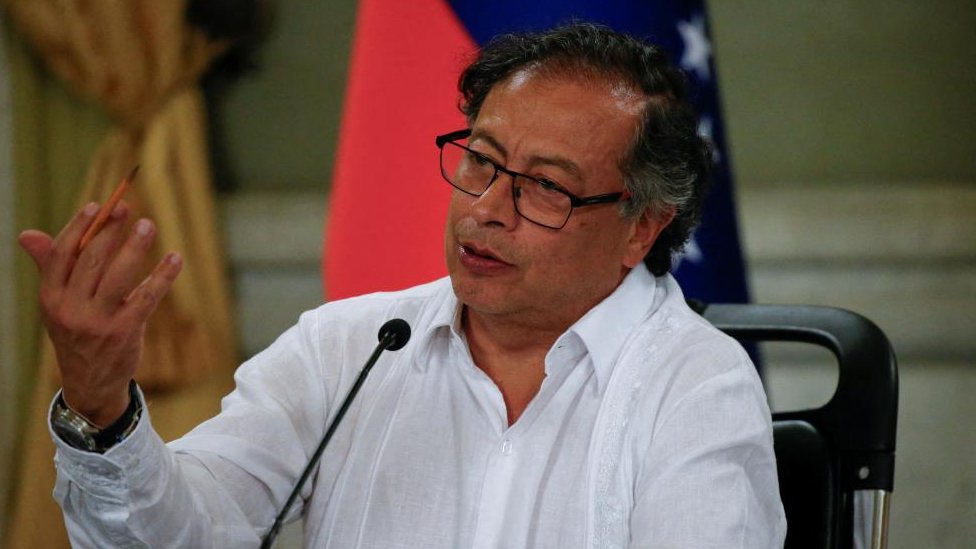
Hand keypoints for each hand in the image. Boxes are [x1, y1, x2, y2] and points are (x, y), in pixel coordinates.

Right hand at [18, 201, 181, 426]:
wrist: (90, 383)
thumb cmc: (76, 333)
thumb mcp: (57, 305)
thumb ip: (50, 267)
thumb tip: (27, 235)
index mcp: (49, 298)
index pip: (61, 254)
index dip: (79, 227)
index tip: (97, 206)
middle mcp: (69, 309)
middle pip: (91, 260)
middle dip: (110, 230)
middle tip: (127, 209)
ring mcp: (97, 322)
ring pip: (119, 275)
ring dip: (135, 246)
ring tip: (148, 225)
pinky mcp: (124, 332)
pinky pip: (146, 297)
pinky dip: (162, 276)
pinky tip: (175, 259)